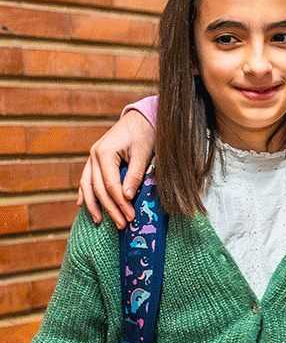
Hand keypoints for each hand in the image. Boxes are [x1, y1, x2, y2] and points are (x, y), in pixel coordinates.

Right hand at [78, 110, 153, 228]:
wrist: (141, 118)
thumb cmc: (145, 134)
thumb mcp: (144, 155)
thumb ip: (135, 175)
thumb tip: (127, 197)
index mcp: (105, 153)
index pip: (110, 185)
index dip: (120, 203)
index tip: (130, 216)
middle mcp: (94, 155)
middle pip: (98, 188)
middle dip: (109, 208)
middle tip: (121, 224)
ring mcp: (93, 156)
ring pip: (87, 184)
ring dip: (93, 204)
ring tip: (98, 220)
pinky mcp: (96, 158)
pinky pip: (87, 178)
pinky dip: (85, 192)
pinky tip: (82, 205)